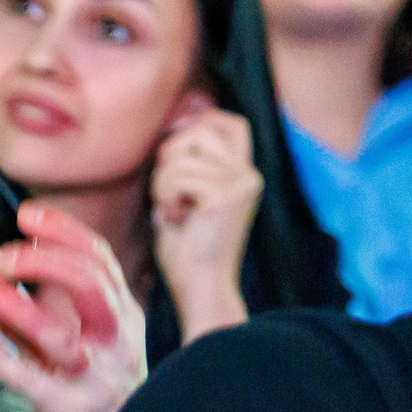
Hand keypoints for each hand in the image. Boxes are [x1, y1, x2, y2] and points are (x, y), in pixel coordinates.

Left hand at [0, 203, 147, 411]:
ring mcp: (95, 377)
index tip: (26, 215)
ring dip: (16, 305)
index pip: (98, 260)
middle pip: (89, 285)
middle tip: (4, 255)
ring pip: (60, 334)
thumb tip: (6, 269)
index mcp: (120, 316)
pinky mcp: (70, 411)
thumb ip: (48, 307)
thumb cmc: (91, 391)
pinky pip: (31, 380)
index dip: (63, 232)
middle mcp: (115, 341)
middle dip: (45, 261)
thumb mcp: (79, 340)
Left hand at [149, 105, 260, 341]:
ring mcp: (241, 182)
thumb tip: (172, 132)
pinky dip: (165, 198)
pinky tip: (176, 220)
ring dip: (162, 184)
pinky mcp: (225, 196)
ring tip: (174, 213)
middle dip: (170, 156)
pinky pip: (177, 177)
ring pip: (181, 155)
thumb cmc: (187, 251)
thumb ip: (183, 166)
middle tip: (169, 194)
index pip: (231, 123)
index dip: (199, 122)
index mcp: (242, 174)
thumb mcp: (183, 199)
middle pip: (199, 130)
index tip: (174, 154)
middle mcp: (248, 173)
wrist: (200, 288)